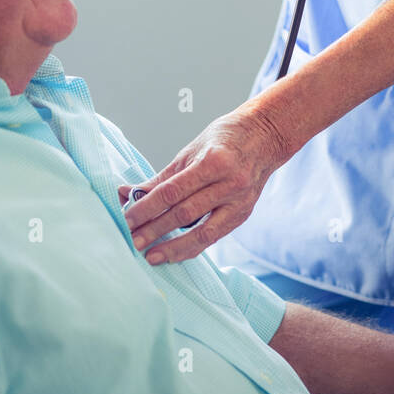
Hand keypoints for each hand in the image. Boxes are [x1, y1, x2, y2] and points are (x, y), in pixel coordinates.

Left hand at [118, 104, 289, 265]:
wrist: (266, 136)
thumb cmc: (225, 139)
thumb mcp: (191, 151)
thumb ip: (161, 177)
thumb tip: (128, 193)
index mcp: (213, 162)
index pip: (172, 191)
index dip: (147, 207)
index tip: (127, 218)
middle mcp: (229, 184)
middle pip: (184, 213)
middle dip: (154, 230)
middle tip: (132, 242)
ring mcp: (239, 202)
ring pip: (202, 232)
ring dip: (173, 247)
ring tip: (151, 256)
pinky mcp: (243, 214)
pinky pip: (214, 236)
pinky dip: (193, 247)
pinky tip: (174, 254)